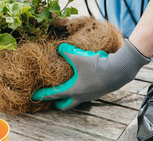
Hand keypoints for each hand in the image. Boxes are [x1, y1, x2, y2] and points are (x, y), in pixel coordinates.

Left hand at [31, 39, 150, 109]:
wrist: (118, 71)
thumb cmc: (96, 67)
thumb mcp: (79, 58)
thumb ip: (68, 52)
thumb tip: (60, 47)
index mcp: (74, 91)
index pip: (54, 95)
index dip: (43, 95)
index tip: (34, 96)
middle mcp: (81, 96)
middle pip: (66, 105)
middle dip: (59, 103)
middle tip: (54, 100)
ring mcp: (91, 95)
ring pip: (77, 99)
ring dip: (71, 95)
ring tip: (68, 87)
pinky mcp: (98, 91)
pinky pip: (86, 92)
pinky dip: (81, 88)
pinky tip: (83, 79)